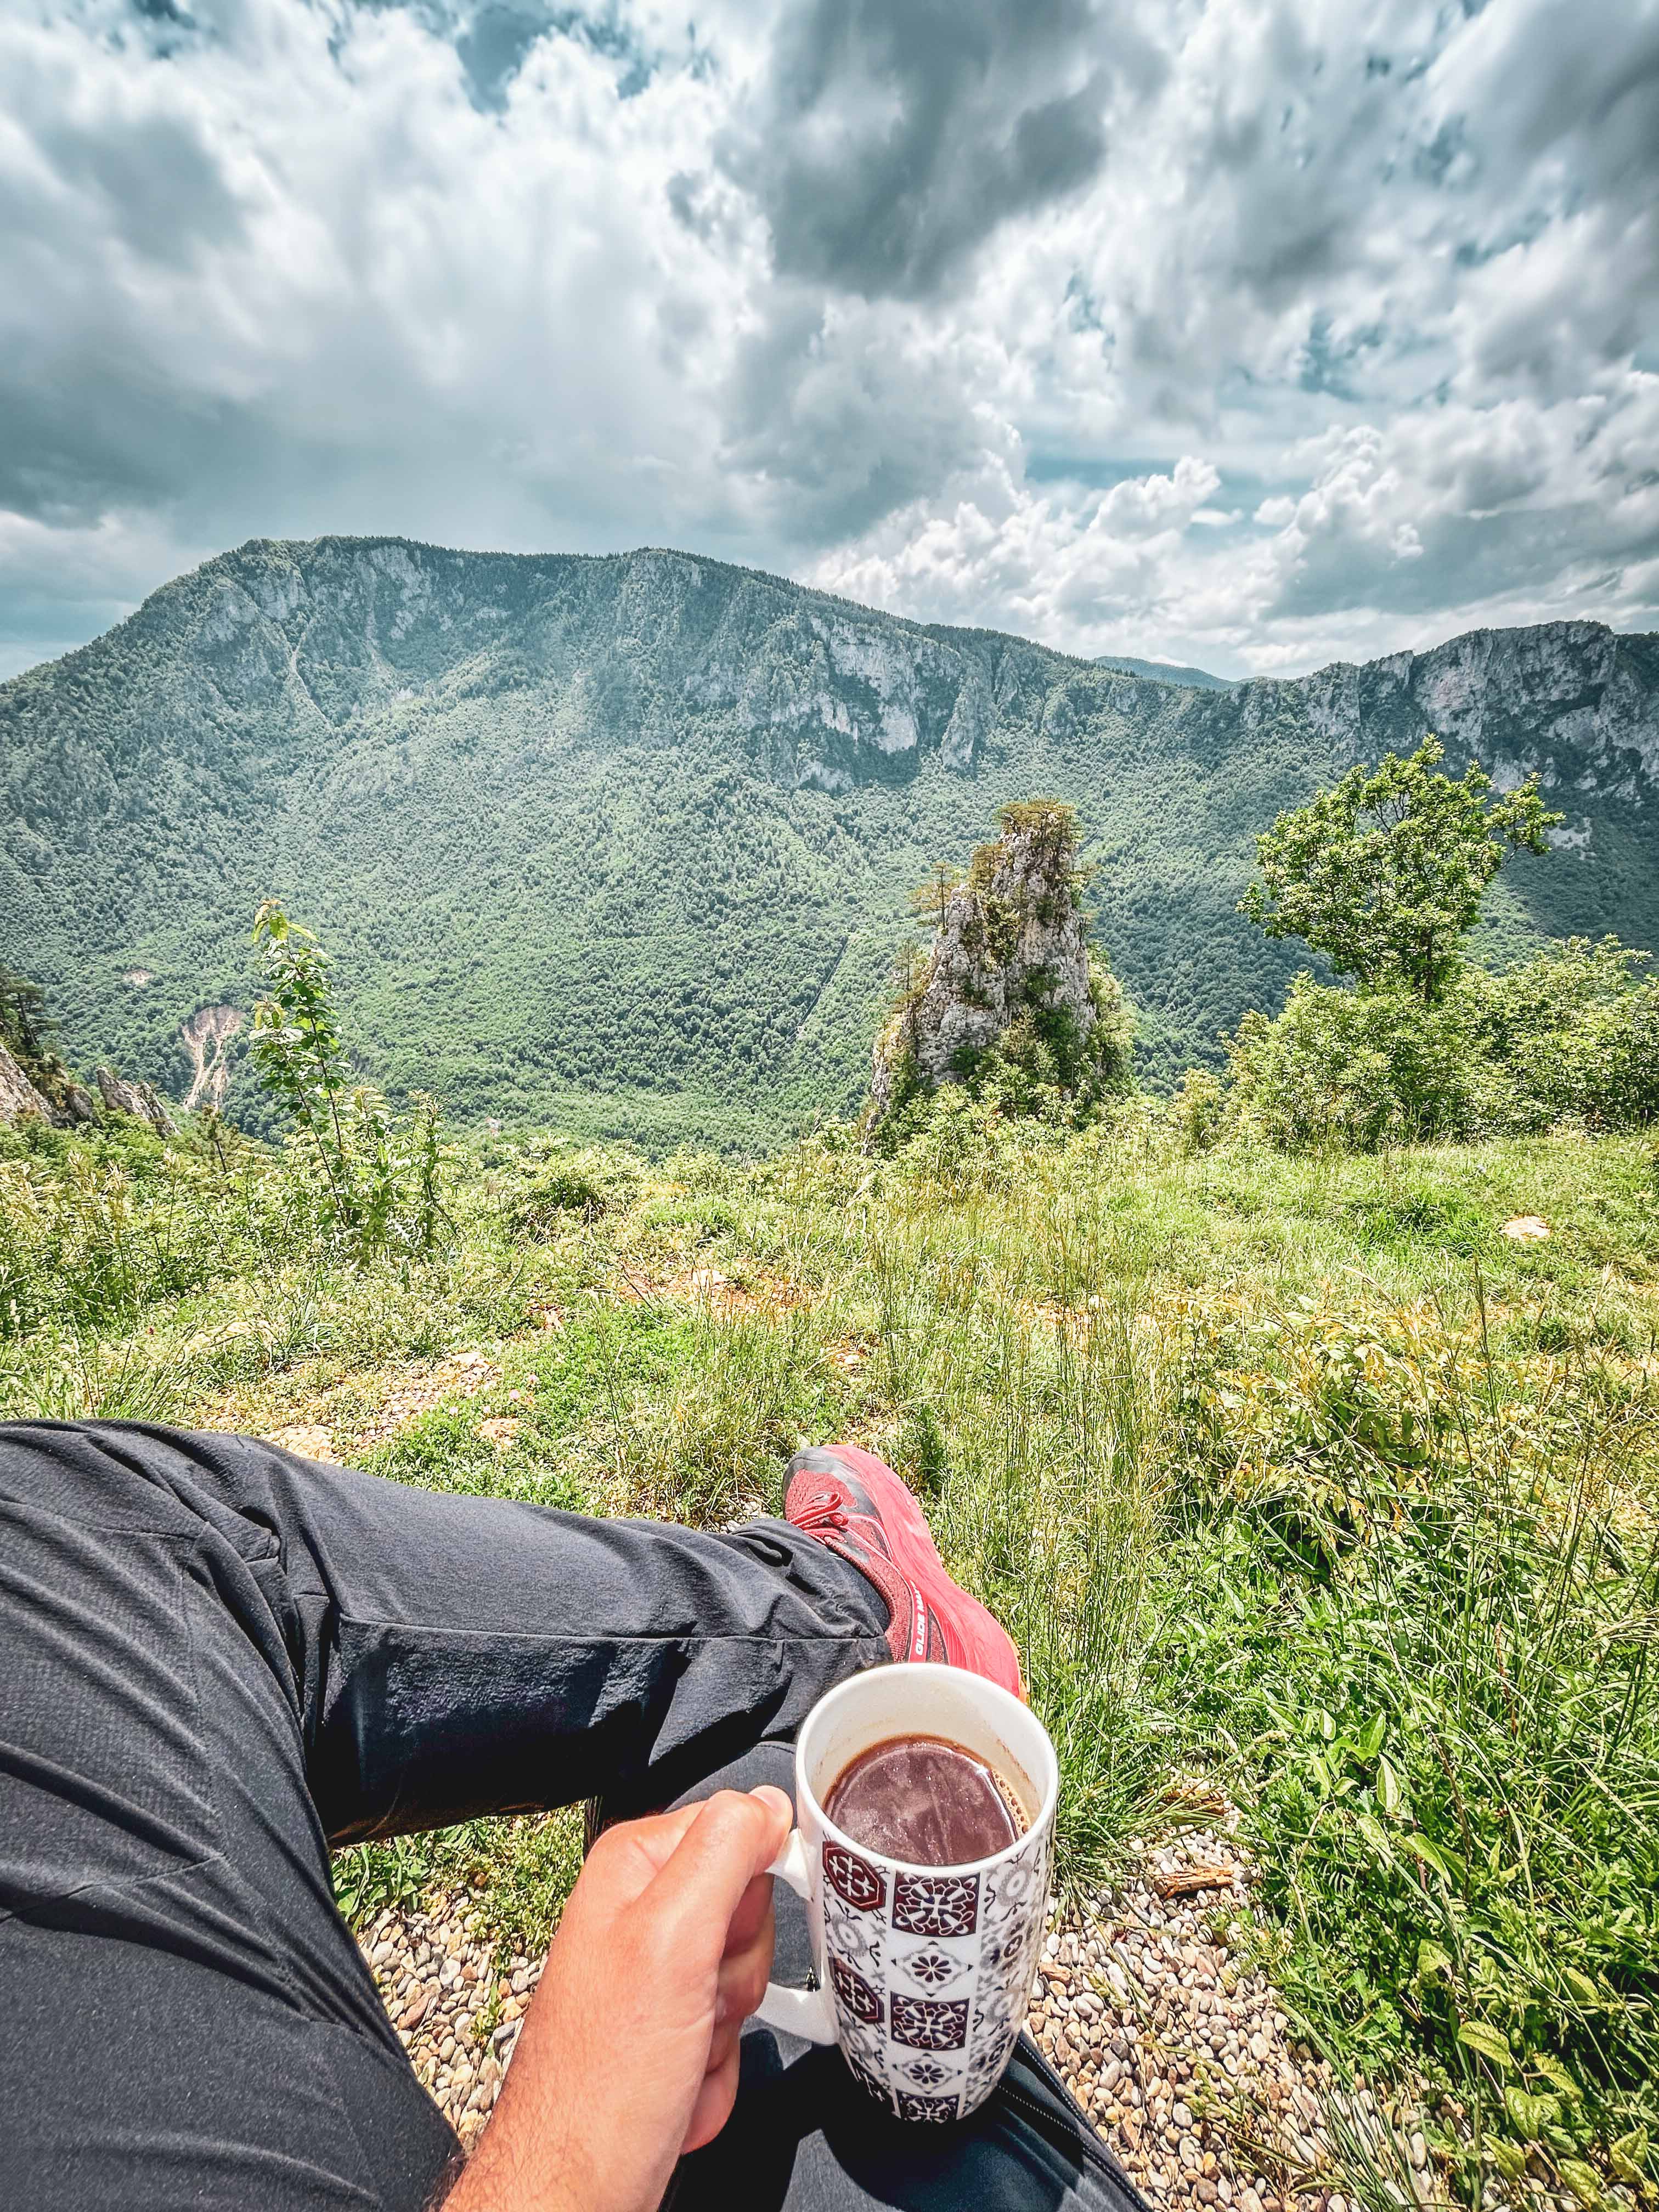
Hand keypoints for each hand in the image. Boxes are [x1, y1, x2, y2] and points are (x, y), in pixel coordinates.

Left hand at [443, 1785, 792, 2211]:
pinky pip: (733, 2037)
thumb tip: (767, 1801)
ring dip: (727, 2031)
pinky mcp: (669, 2033)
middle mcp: (641, 1915)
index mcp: (634, 1868)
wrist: (575, 2187)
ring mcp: (656, 1979)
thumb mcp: (671, 1939)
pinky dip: (715, 2070)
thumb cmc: (602, 2081)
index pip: (740, 1832)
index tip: (730, 1937)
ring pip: (745, 1979)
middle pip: (750, 1912)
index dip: (753, 1891)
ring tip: (680, 2052)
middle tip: (697, 2004)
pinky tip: (677, 2085)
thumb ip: (723, 1853)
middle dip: (738, 1972)